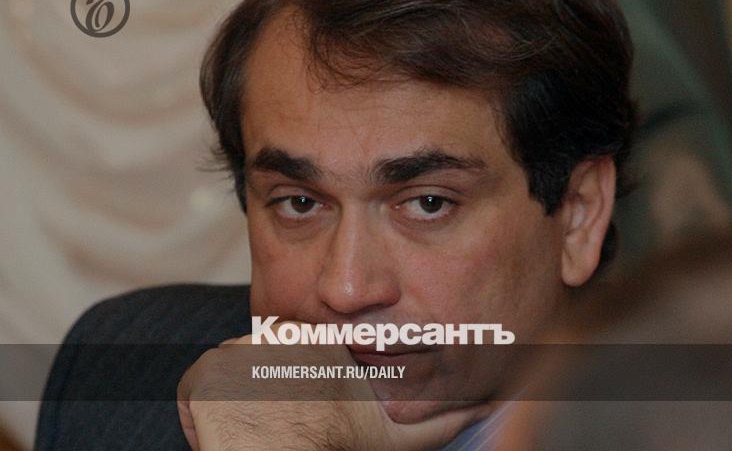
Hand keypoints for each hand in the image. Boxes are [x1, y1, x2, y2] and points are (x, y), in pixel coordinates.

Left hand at [177, 325, 490, 449]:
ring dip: (241, 399)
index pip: (310, 351)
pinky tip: (232, 431)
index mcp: (328, 343)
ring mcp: (241, 350)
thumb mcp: (399, 440)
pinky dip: (208, 410)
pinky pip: (201, 388)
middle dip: (272, 389)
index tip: (307, 412)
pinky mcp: (203, 372)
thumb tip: (487, 404)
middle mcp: (283, 335)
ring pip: (237, 373)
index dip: (306, 384)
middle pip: (272, 360)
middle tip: (284, 424)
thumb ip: (443, 418)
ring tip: (261, 430)